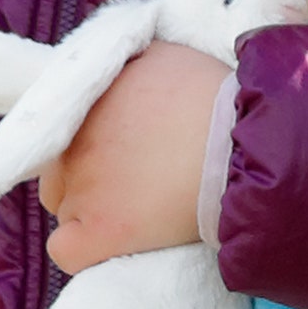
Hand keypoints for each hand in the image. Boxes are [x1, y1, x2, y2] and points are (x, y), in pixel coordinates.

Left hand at [39, 41, 227, 274]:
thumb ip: (127, 63)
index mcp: (87, 101)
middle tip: (137, 181)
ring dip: (91, 212)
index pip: (62, 132)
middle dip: (90, 178)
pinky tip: (118, 244)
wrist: (247, 150)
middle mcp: (75, 140)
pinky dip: (87, 251)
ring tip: (139, 209)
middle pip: (60, 171)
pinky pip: (66, 251)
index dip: (93, 145)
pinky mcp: (101, 231)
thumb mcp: (164, 57)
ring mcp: (84, 187)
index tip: (124, 154)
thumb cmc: (218, 102)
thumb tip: (117, 72)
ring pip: (66, 210)